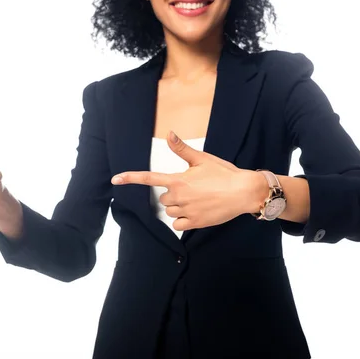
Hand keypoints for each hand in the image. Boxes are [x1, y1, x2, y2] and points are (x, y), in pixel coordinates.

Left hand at [111, 131, 265, 230]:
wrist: (244, 192)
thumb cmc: (224, 174)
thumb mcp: (203, 159)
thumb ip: (182, 149)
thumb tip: (170, 134)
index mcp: (178, 180)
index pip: (149, 178)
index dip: (130, 178)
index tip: (115, 179)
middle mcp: (179, 196)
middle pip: (164, 198)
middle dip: (173, 194)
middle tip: (192, 188)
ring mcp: (186, 211)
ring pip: (170, 211)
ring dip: (178, 207)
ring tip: (198, 200)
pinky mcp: (194, 223)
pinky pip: (177, 224)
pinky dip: (183, 220)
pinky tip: (196, 212)